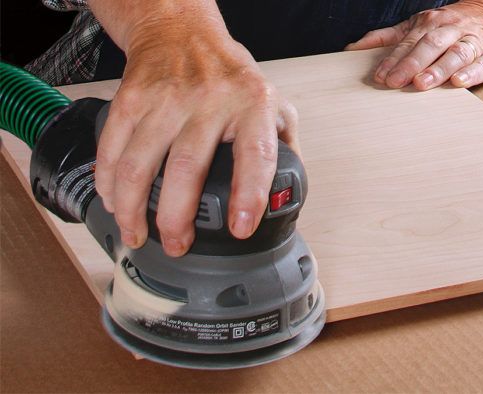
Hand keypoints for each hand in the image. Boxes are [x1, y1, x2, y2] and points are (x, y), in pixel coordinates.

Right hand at [94, 10, 298, 256]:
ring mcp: (166, 99)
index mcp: (253, 106)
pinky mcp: (131, 99)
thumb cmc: (232, 77)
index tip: (240, 228)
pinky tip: (113, 203)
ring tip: (138, 234)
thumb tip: (289, 197)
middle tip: (178, 245)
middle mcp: (210, 101)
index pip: (255, 155)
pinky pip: (112, 148)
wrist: (183, 34)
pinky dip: (108, 183)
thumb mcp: (275, 104)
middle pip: (186, 168)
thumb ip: (285, 148)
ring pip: (140, 164)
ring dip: (133, 209)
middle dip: (177, 218)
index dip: (248, 196)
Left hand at [346, 0, 482, 89]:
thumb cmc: (451, 25)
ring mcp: (475, 42)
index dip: (394, 59)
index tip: (379, 76)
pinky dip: (472, 73)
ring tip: (421, 83)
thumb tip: (353, 48)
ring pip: (456, 53)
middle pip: (431, 45)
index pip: (409, 42)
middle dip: (411, 64)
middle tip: (395, 82)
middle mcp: (453, 29)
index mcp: (432, 22)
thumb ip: (388, 38)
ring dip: (438, 69)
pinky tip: (458, 82)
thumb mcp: (419, 25)